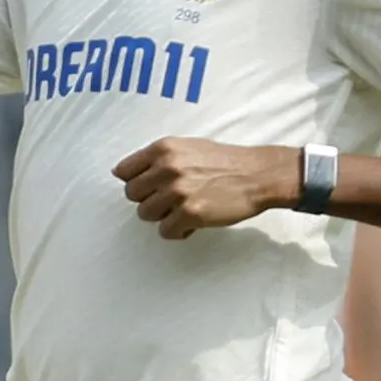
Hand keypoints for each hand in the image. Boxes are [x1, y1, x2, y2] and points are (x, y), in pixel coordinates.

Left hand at [115, 138, 300, 238]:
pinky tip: (193, 222)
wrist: (258, 175)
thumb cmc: (223, 162)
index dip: (136, 182)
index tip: (150, 187)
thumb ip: (157, 159)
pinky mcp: (190, 213)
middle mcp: (167, 167)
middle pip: (132, 194)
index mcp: (163, 149)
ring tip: (184, 209)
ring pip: (145, 214)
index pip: (123, 171)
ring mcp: (178, 191)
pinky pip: (165, 231)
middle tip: (171, 200)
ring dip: (163, 216)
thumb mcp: (187, 148)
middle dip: (149, 199)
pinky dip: (178, 231)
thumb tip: (121, 173)